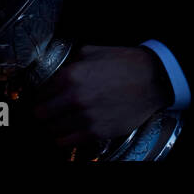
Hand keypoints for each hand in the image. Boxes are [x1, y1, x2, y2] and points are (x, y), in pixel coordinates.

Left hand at [33, 45, 172, 149]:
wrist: (153, 79)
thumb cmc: (124, 63)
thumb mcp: (91, 51)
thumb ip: (71, 63)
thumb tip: (57, 74)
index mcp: (70, 75)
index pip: (40, 92)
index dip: (41, 96)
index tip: (44, 98)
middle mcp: (73, 98)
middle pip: (41, 114)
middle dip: (43, 113)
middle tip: (47, 112)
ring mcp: (85, 118)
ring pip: (52, 130)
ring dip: (53, 127)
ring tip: (58, 123)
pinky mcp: (97, 132)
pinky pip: (67, 142)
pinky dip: (63, 139)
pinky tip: (66, 134)